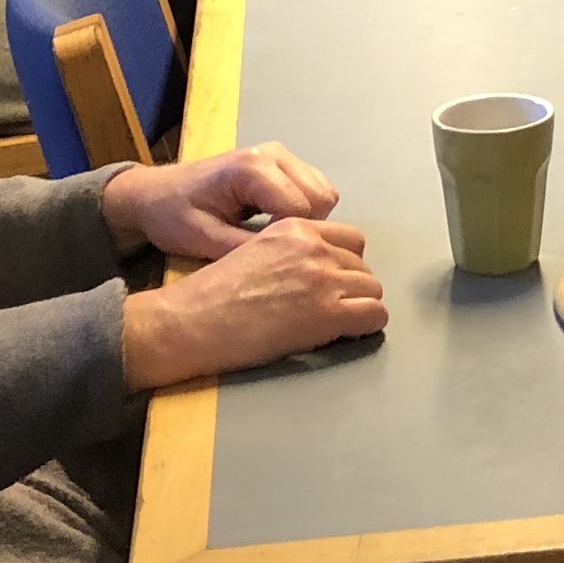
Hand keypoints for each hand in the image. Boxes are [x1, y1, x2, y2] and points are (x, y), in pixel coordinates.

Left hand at [105, 140, 340, 256]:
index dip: (292, 240)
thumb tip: (286, 267)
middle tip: (272, 250)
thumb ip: (246, 249)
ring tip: (274, 239)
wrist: (153, 194)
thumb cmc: (172, 216)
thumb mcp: (203, 239)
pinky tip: (277, 226)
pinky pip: (315, 189)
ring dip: (308, 220)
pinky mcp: (283, 162)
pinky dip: (306, 211)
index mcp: (252, 168)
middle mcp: (273, 154)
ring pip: (324, 193)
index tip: (267, 258)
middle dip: (305, 230)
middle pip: (320, 198)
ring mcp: (281, 154)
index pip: (301, 209)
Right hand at [117, 217, 385, 386]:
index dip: (343, 264)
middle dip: (352, 287)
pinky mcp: (327, 313)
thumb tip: (318, 273)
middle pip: (362, 265)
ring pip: (373, 289)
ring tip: (337, 324)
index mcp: (295, 227)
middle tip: (333, 309)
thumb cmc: (211, 295)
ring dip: (359, 306)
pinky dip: (366, 326)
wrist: (189, 321)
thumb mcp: (255, 252)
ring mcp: (323, 278)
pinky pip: (374, 315)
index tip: (331, 284)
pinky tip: (346, 335)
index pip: (350, 239)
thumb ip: (291, 254)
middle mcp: (315, 246)